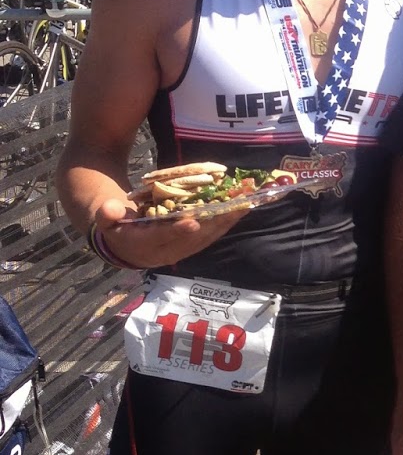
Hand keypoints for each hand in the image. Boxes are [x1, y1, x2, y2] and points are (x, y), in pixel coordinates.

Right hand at [93, 194, 249, 269]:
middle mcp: (165, 252)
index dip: (175, 231)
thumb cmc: (115, 225)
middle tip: (232, 204)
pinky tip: (242, 208)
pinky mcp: (192, 246)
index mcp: (142, 245)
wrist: (123, 245)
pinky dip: (226, 221)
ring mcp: (181, 250)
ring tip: (245, 202)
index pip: (160, 238)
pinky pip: (211, 235)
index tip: (192, 222)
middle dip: (214, 220)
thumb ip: (106, 213)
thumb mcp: (105, 218)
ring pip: (207, 237)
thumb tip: (110, 208)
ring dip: (227, 220)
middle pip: (193, 238)